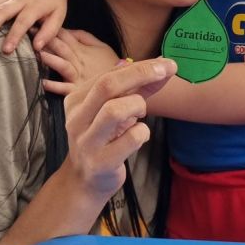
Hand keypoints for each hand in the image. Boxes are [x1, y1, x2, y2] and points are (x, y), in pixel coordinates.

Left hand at [41, 29, 118, 93]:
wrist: (123, 84)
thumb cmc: (110, 64)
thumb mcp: (101, 46)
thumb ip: (85, 37)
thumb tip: (68, 30)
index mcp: (82, 50)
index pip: (65, 36)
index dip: (50, 28)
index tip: (35, 22)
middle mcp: (79, 62)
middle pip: (61, 48)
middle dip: (45, 40)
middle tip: (30, 33)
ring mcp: (78, 76)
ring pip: (63, 66)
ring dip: (51, 60)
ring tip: (39, 55)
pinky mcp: (78, 91)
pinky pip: (66, 88)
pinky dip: (55, 86)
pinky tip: (44, 83)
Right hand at [64, 58, 176, 203]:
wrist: (85, 181)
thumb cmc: (104, 139)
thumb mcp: (113, 110)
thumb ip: (136, 89)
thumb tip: (163, 66)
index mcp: (77, 100)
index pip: (108, 74)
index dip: (140, 66)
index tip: (165, 63)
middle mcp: (77, 118)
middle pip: (107, 85)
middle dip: (141, 73)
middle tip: (167, 69)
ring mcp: (87, 141)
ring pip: (114, 110)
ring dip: (137, 106)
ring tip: (140, 114)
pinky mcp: (101, 162)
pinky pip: (130, 138)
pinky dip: (142, 132)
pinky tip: (139, 136)